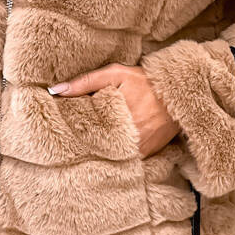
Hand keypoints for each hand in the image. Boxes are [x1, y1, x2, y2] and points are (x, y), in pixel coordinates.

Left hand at [48, 63, 180, 159]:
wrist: (178, 93)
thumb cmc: (145, 81)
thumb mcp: (116, 74)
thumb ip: (85, 82)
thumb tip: (55, 91)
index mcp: (116, 117)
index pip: (84, 132)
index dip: (71, 134)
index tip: (60, 133)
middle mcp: (127, 137)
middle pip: (96, 147)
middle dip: (83, 146)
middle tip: (67, 144)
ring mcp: (138, 149)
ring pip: (110, 157)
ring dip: (99, 153)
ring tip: (84, 150)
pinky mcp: (147, 154)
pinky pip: (126, 160)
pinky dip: (116, 156)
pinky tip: (107, 151)